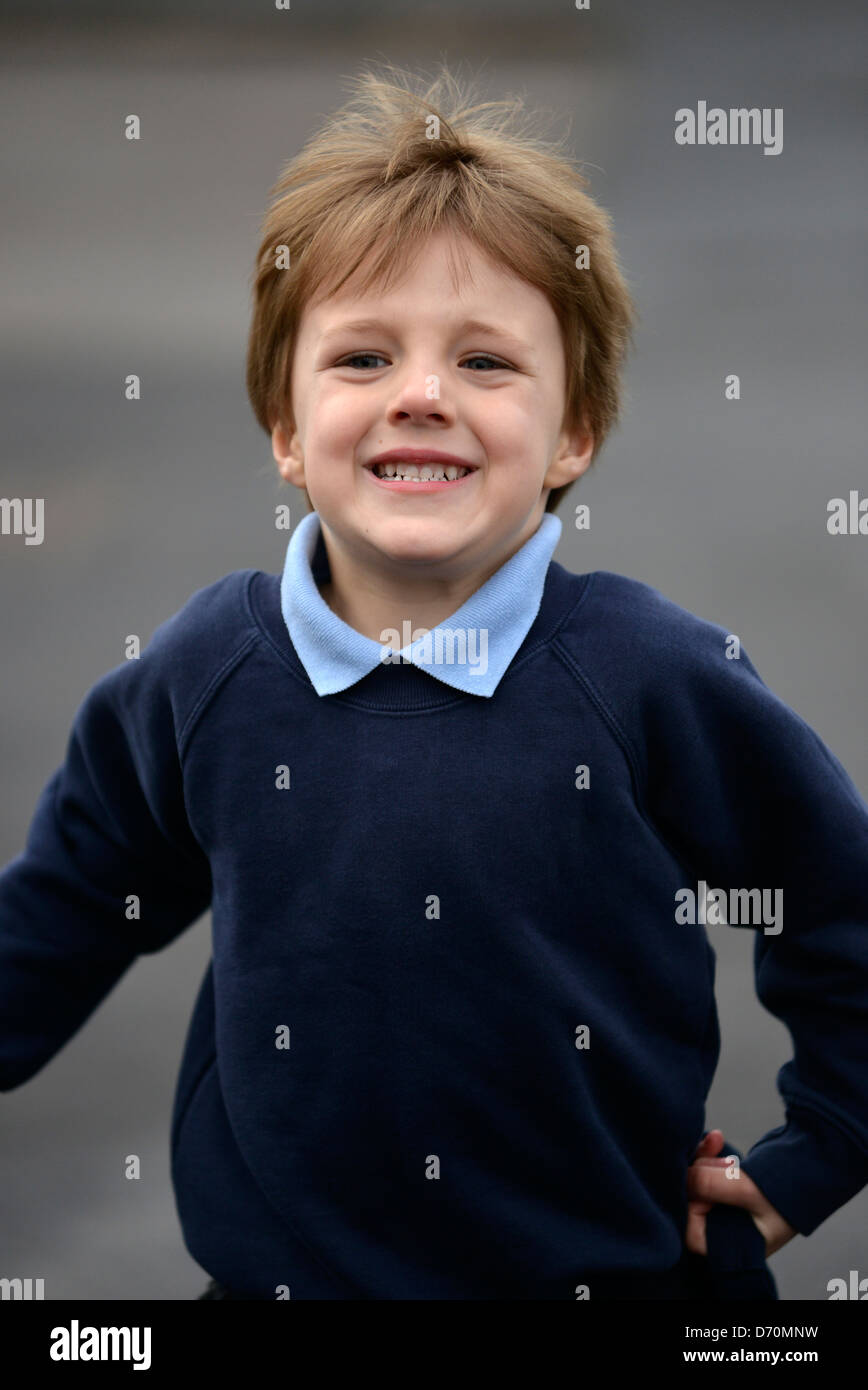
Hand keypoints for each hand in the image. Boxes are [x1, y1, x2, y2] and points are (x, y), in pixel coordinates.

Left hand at [685, 1128, 797, 1258]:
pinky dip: (708, 1154)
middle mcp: (727, 1229)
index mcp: (734, 1244)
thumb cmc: (789, 1190)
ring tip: (721, 1143)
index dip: (690, 1206)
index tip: (701, 1184)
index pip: (693, 1233)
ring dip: (704, 1159)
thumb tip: (684, 1178)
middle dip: (698, 1173)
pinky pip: (706, 1170)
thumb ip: (715, 1186)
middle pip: (693, 1201)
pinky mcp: (728, 1186)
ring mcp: (726, 1207)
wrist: (815, 1164)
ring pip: (697, 1181)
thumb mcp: (751, 1190)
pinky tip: (717, 1138)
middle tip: (718, 1156)